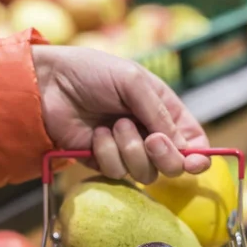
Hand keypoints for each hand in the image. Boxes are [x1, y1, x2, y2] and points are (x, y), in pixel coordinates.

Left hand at [32, 45, 209, 183]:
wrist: (48, 85)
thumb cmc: (93, 73)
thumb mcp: (134, 82)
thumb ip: (160, 115)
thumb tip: (186, 150)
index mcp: (164, 112)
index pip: (192, 142)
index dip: (198, 157)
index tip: (195, 163)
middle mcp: (149, 134)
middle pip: (173, 166)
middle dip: (164, 156)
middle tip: (150, 139)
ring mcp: (127, 151)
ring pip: (145, 173)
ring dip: (129, 149)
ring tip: (112, 125)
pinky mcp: (104, 163)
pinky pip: (116, 173)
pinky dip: (106, 153)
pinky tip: (95, 135)